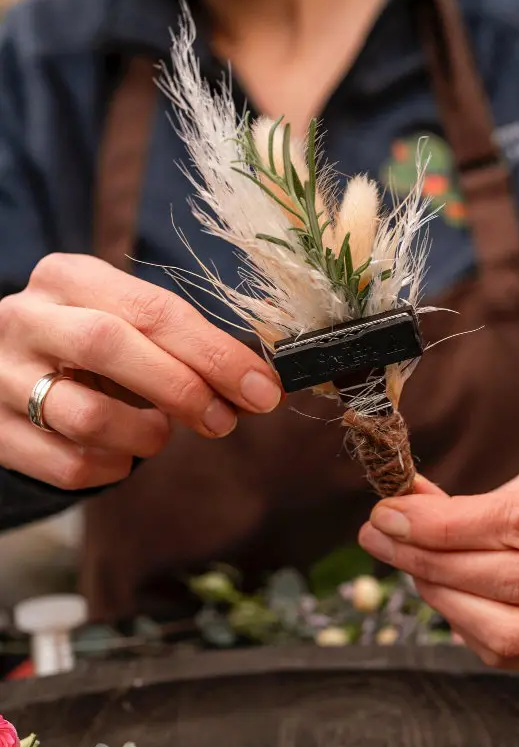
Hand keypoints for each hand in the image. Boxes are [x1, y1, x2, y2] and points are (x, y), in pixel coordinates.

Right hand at [0, 253, 281, 489]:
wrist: (4, 370)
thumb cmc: (89, 347)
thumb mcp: (128, 326)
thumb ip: (186, 348)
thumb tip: (261, 387)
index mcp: (70, 278)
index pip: (153, 309)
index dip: (215, 352)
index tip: (263, 388)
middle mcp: (26, 318)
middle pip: (109, 346)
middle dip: (182, 388)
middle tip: (224, 419)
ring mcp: (0, 376)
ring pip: (85, 415)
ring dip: (145, 434)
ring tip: (160, 434)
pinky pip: (68, 464)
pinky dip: (112, 467)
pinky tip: (121, 453)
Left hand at [358, 453, 518, 673]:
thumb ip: (476, 502)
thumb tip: (398, 512)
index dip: (446, 524)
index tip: (389, 515)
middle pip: (513, 581)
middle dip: (430, 559)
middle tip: (380, 537)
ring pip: (510, 631)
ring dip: (440, 597)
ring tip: (407, 563)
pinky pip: (514, 656)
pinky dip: (463, 624)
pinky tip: (441, 593)